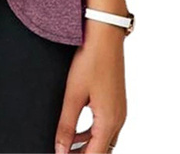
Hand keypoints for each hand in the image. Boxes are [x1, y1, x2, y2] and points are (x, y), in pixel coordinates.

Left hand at [54, 22, 126, 152]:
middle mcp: (119, 119)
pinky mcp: (116, 101)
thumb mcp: (73, 95)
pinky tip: (76, 130)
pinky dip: (92, 133)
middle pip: (102, 150)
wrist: (105, 36)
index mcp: (109, 121)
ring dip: (87, 146)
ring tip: (66, 146)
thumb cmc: (91, 61)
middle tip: (62, 152)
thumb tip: (61, 150)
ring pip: (104, 140)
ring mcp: (119, 110)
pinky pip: (106, 127)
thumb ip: (66, 125)